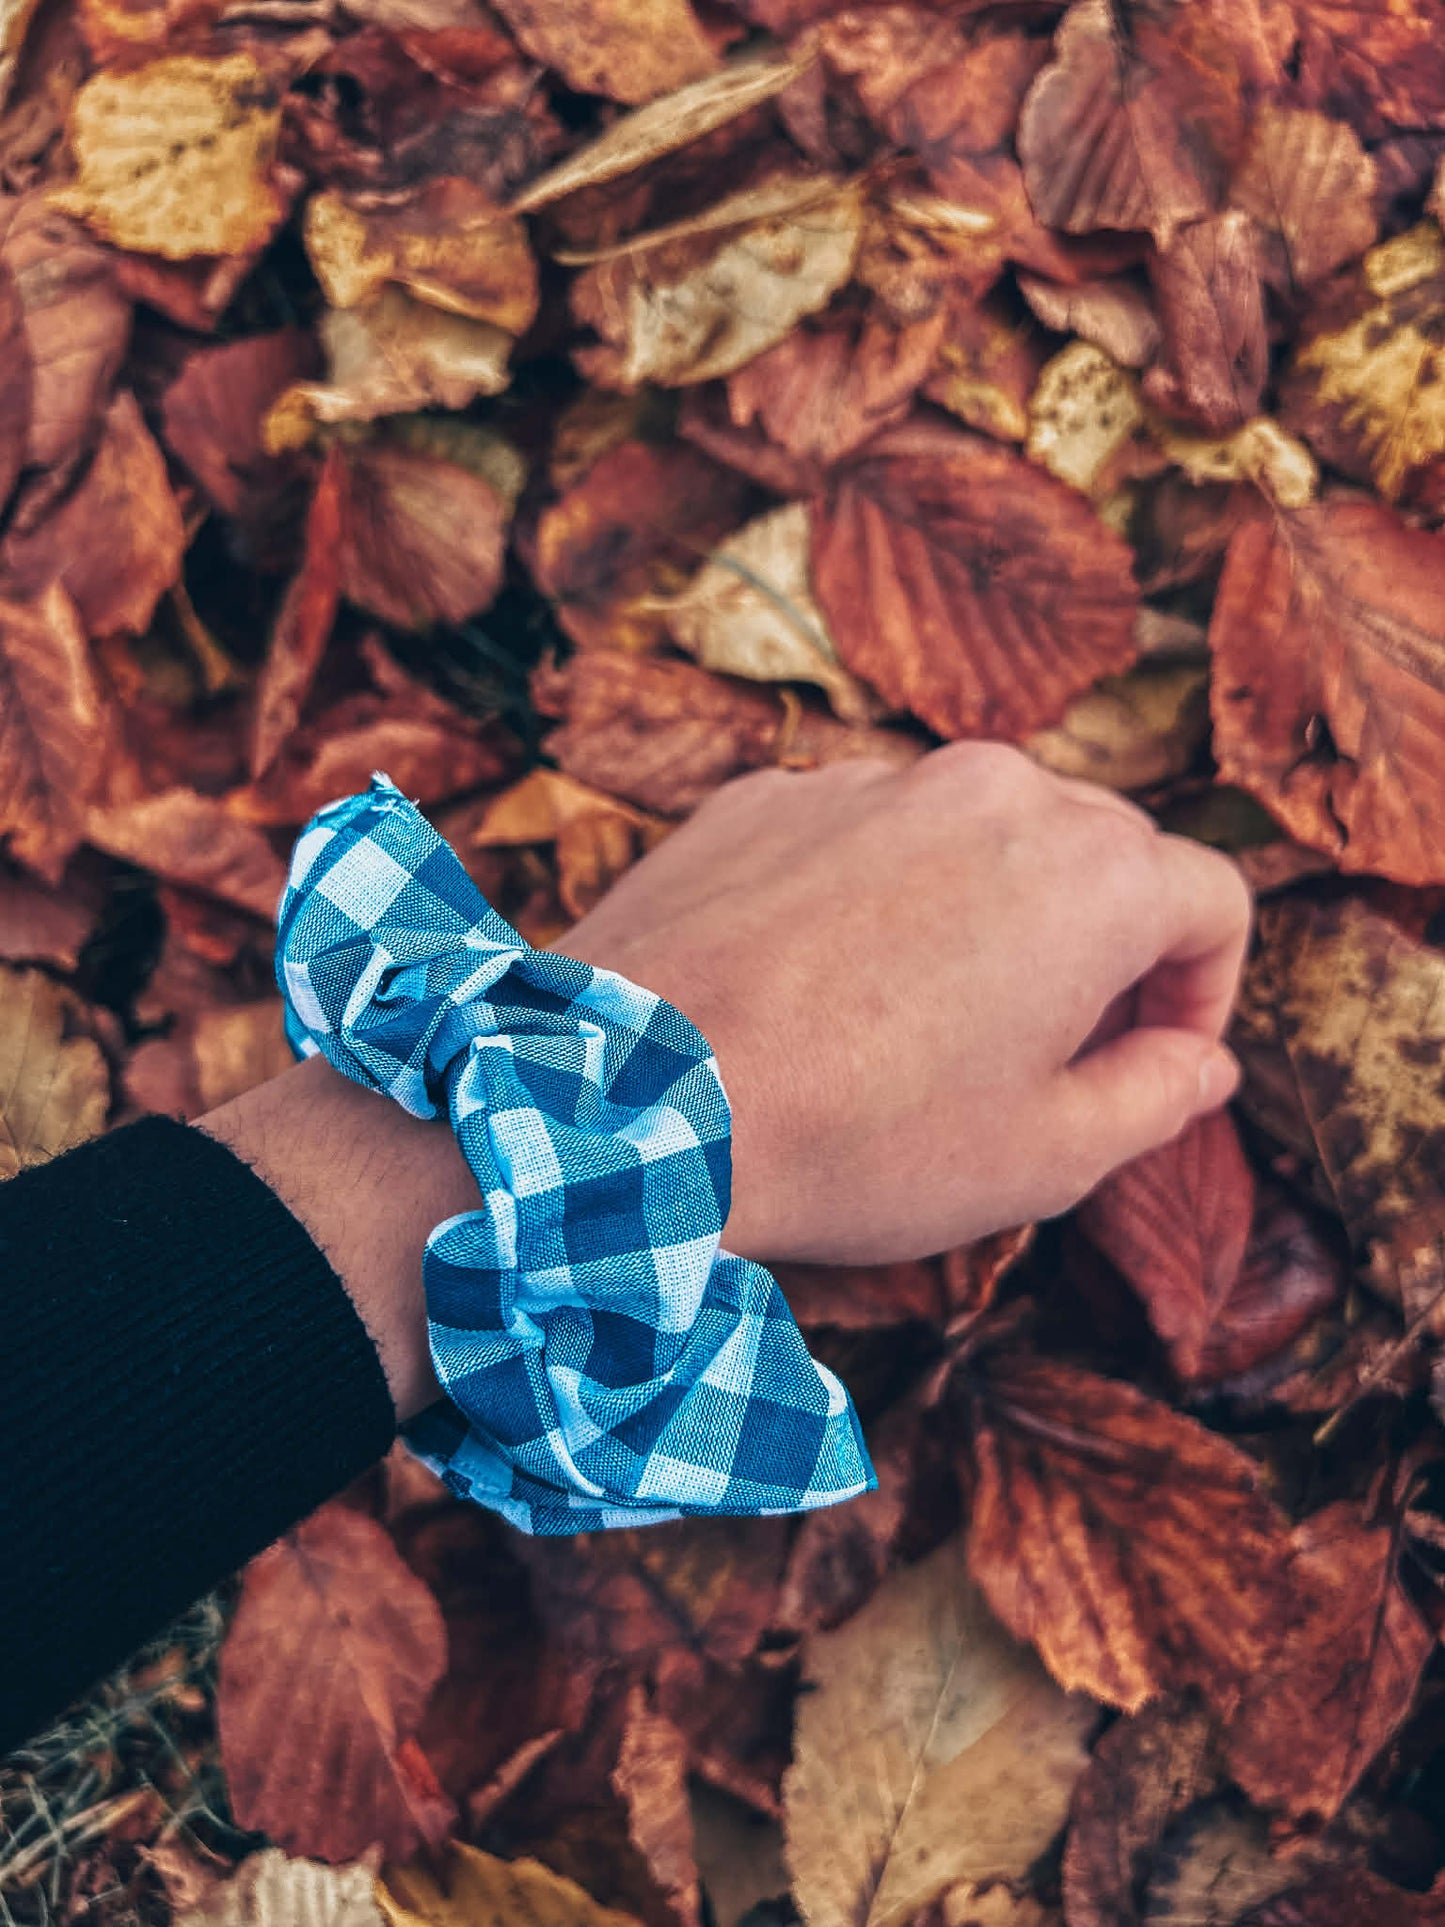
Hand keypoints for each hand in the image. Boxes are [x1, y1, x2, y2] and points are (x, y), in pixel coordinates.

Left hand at [555, 744, 1251, 1264]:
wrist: (635, 1095)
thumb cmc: (854, 1138)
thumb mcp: (1043, 1157)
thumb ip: (1156, 1096)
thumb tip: (1199, 1062)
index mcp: (1093, 873)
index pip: (1211, 900)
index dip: (1204, 987)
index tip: (1157, 1054)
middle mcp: (993, 791)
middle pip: (1098, 853)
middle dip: (1099, 947)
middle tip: (1047, 1050)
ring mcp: (870, 779)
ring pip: (974, 834)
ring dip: (983, 912)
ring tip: (919, 1022)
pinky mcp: (768, 794)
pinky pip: (862, 833)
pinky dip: (873, 893)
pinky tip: (819, 987)